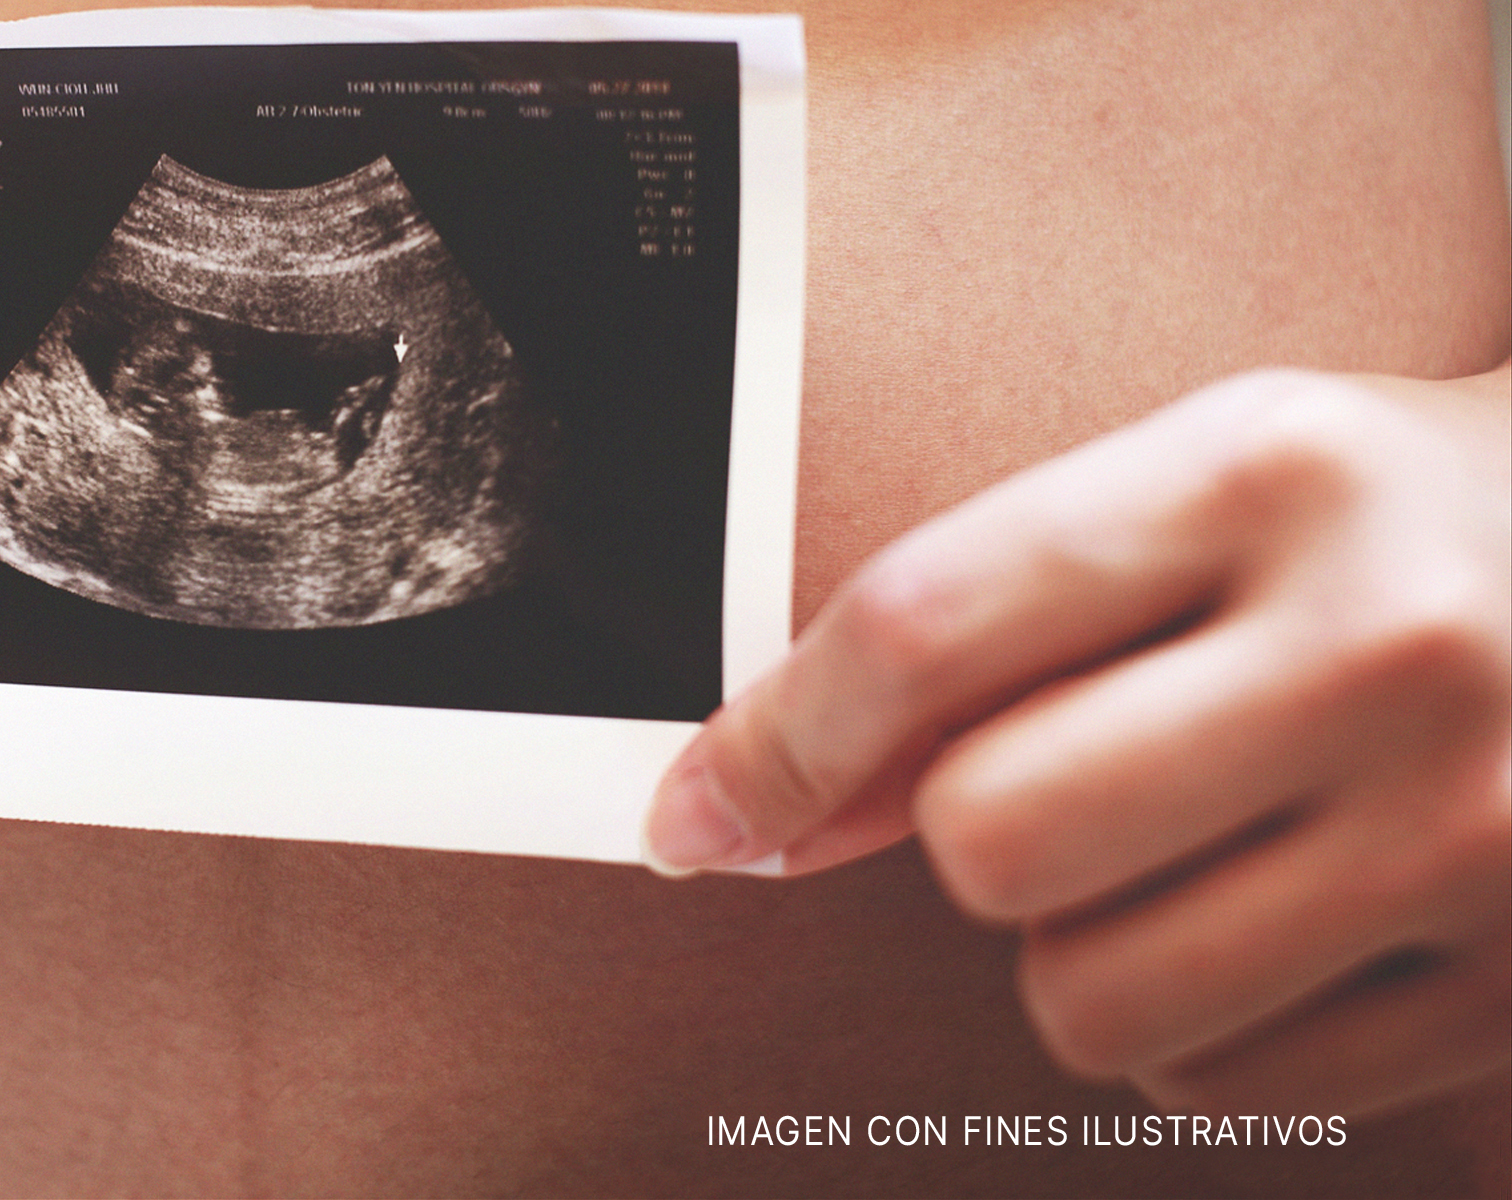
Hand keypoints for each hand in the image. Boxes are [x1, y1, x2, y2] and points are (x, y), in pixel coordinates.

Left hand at [645, 365, 1510, 1115]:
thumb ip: (974, 631)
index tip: (696, 811)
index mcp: (1270, 474)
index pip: (926, 628)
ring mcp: (1476, 828)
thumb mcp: (1192, 492)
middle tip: (1063, 780)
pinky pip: (1215, 1084)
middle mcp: (1387, 646)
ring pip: (1088, 995)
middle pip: (989, 840)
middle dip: (968, 836)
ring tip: (1180, 851)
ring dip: (1077, 946)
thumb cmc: (1376, 528)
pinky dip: (1191, 1026)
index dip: (770, 740)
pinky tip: (1269, 921)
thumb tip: (754, 807)